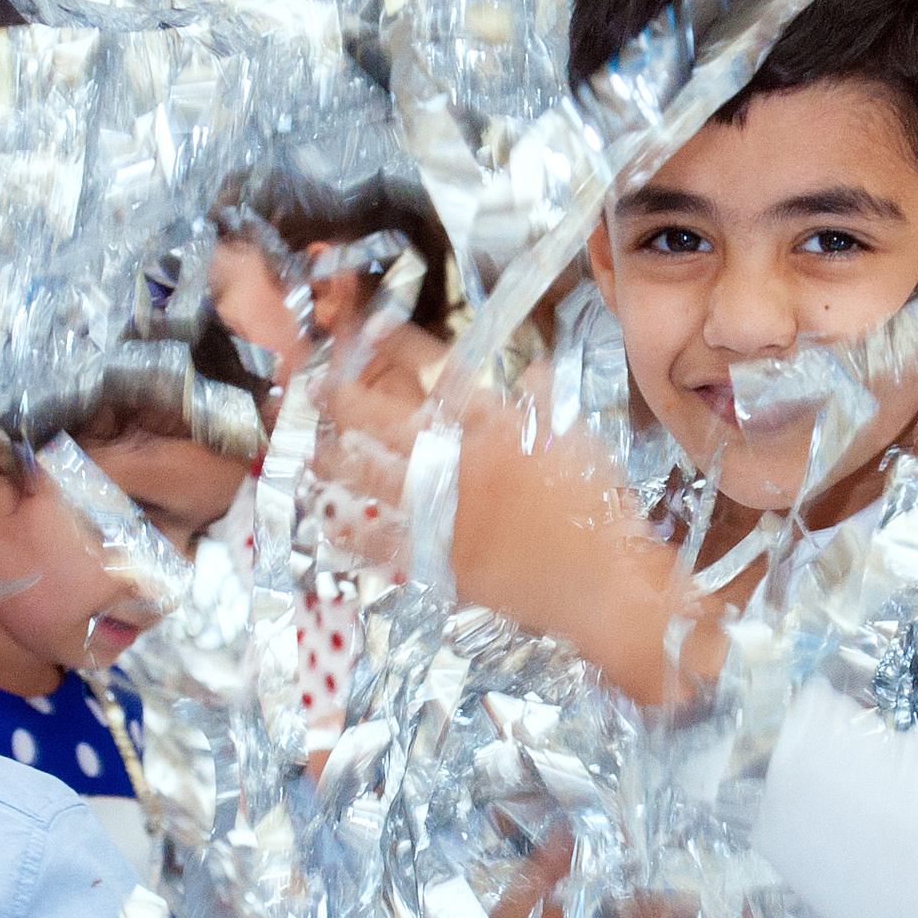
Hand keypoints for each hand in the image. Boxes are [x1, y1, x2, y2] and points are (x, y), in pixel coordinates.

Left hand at [314, 365, 727, 707]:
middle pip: (388, 423)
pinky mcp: (442, 560)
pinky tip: (330, 525)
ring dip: (339, 461)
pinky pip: (385, 545)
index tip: (370, 332)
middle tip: (315, 387)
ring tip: (313, 449)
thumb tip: (530, 370)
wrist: (604, 585)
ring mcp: (447, 514)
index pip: (440, 376)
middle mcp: (463, 465)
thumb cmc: (602, 511)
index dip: (400, 351)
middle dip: (346, 399)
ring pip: (375, 479)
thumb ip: (548, 405)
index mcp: (499, 429)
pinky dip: (354, 535)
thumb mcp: (582, 443)